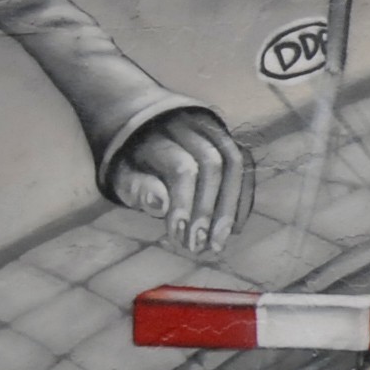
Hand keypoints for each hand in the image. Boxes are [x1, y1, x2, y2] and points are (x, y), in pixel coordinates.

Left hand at [112, 111, 252, 257]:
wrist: (143, 132)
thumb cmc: (131, 164)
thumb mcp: (123, 176)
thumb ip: (139, 188)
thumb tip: (161, 205)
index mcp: (157, 132)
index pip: (181, 167)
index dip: (184, 203)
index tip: (179, 237)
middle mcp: (189, 123)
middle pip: (213, 164)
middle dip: (209, 209)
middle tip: (200, 246)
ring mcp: (212, 128)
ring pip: (235, 163)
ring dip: (230, 208)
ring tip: (218, 243)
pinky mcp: (228, 140)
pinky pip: (246, 166)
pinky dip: (242, 199)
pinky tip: (234, 229)